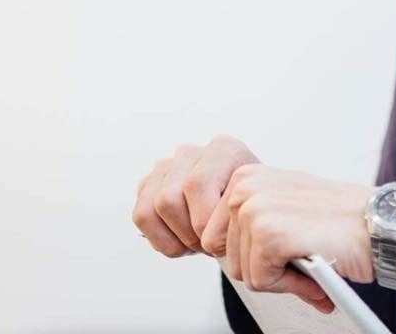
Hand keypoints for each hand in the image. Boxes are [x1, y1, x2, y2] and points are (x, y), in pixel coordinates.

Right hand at [131, 135, 258, 257]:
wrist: (242, 209)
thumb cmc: (248, 210)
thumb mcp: (254, 210)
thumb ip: (237, 215)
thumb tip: (211, 238)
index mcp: (224, 149)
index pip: (197, 184)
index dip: (204, 222)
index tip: (221, 240)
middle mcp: (193, 152)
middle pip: (169, 198)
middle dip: (188, 234)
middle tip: (208, 245)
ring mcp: (169, 165)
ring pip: (152, 208)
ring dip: (174, 238)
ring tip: (196, 242)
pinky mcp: (150, 183)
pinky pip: (141, 215)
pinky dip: (159, 238)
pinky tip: (180, 241)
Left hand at [204, 164, 374, 312]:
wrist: (378, 224)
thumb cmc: (338, 218)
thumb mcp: (287, 203)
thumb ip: (254, 216)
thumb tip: (215, 246)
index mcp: (245, 176)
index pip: (215, 236)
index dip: (251, 251)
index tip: (284, 242)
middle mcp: (244, 186)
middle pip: (225, 256)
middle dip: (262, 265)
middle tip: (298, 252)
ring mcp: (253, 207)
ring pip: (241, 271)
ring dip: (276, 275)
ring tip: (307, 253)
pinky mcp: (266, 233)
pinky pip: (258, 281)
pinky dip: (286, 284)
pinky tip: (310, 261)